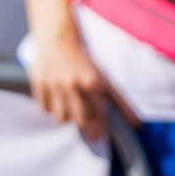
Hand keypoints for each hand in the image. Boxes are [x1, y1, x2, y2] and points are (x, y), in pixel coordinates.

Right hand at [28, 22, 121, 143]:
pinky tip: (56, 101)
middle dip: (84, 125)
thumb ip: (121, 103)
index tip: (97, 136)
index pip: (98, 114)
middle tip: (85, 125)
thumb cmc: (84, 61)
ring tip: (69, 108)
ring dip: (66, 116)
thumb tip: (136, 124)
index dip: (98, 128)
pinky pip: (44, 108)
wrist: (58, 39)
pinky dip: (51, 109)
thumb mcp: (105, 79)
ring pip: (60, 117)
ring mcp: (55, 83)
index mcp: (92, 81)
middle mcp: (73, 83)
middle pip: (79, 120)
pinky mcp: (39, 82)